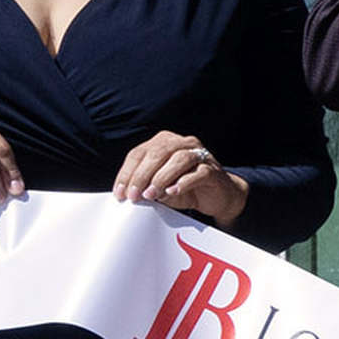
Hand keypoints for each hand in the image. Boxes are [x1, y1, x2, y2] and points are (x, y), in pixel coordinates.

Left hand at [111, 129, 248, 225]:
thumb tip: (131, 194)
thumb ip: (146, 187)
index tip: (120, 193)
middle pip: (158, 153)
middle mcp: (181, 143)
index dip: (127, 173)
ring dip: (161, 178)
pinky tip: (172, 192)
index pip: (139, 153)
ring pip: (179, 159)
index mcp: (163, 143)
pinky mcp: (212, 170)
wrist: (217, 196)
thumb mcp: (160, 188)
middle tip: (134, 196)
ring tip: (151, 195)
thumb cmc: (184, 189)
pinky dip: (184, 182)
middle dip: (142, 175)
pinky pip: (198, 172)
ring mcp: (199, 154)